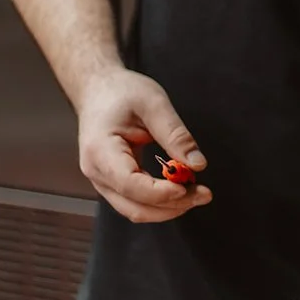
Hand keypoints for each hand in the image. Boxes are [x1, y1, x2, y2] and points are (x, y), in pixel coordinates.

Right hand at [77, 69, 211, 222]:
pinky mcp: (112, 183)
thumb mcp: (154, 104)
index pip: (131, 184)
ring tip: (196, 193)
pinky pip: (136, 202)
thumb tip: (198, 164)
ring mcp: (102, 181)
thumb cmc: (120, 92)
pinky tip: (180, 190)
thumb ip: (176, 135)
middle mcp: (97, 172)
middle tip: (203, 194)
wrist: (98, 89)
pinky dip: (160, 202)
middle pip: (134, 207)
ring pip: (136, 210)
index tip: (188, 187)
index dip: (161, 193)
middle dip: (172, 206)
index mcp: (100, 150)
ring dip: (168, 208)